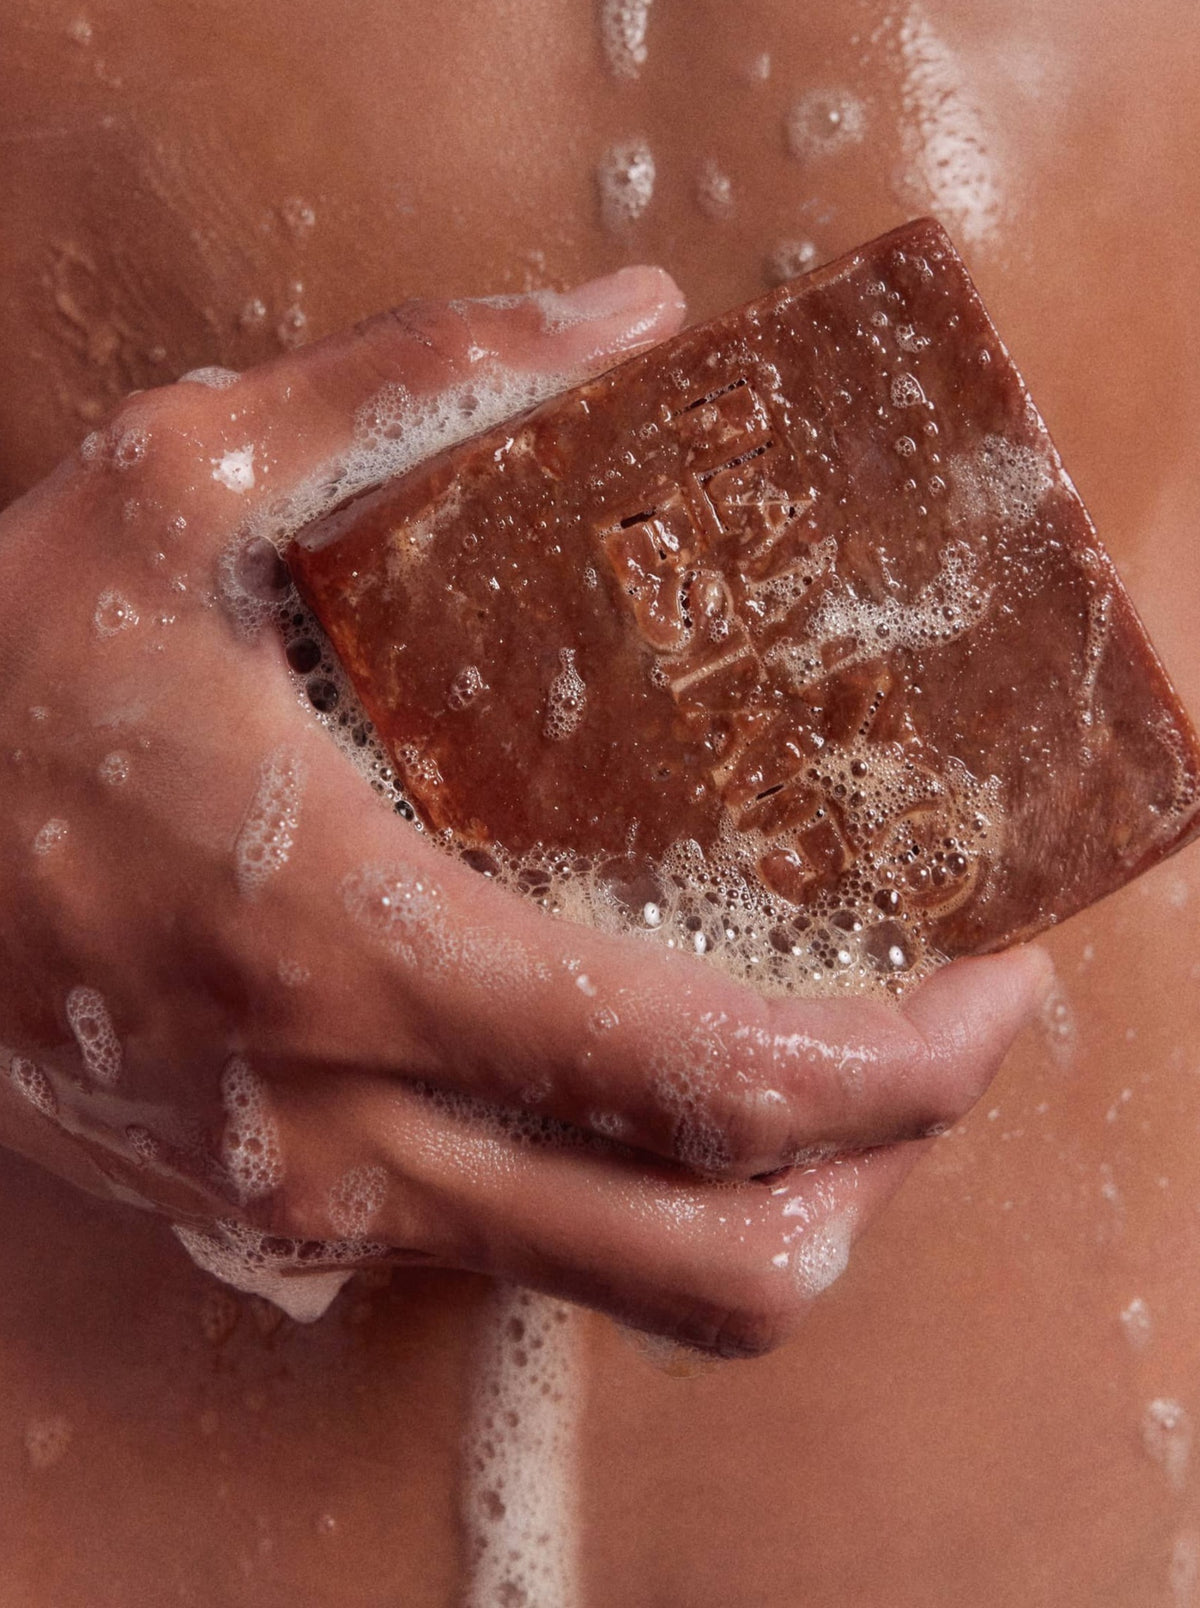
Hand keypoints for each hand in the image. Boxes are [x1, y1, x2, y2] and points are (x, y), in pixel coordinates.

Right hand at [0, 267, 1050, 1353]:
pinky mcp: (299, 1229)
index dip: (903, 1063)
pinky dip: (650, 1193)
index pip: (704, 1080)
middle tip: (945, 1033)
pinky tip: (664, 1074)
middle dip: (888, 1160)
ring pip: (637, 1297)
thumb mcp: (178, 485)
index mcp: (343, 948)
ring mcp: (320, 1211)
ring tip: (841, 1063)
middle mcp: (345, 1130)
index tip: (996, 984)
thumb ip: (418, 384)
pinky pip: (536, 1263)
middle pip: (715, 1253)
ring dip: (790, 1198)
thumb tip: (626, 321)